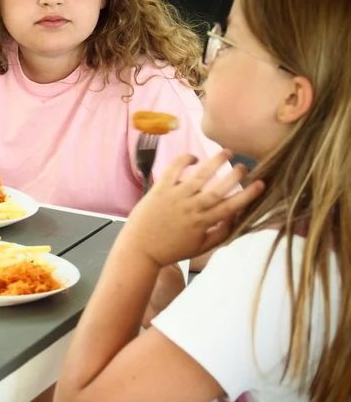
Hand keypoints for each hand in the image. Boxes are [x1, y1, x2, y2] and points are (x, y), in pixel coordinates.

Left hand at [125, 150, 263, 267]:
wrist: (140, 249)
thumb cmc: (171, 250)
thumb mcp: (199, 248)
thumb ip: (220, 233)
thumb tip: (236, 216)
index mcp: (202, 223)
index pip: (230, 206)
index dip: (248, 194)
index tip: (261, 184)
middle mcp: (191, 208)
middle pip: (218, 189)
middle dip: (235, 175)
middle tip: (244, 166)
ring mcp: (175, 197)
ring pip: (200, 175)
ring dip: (215, 161)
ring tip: (227, 152)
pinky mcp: (160, 189)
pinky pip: (174, 169)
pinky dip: (185, 160)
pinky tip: (194, 158)